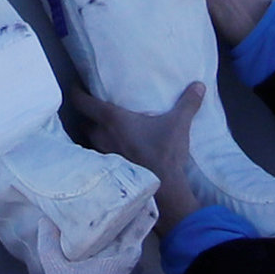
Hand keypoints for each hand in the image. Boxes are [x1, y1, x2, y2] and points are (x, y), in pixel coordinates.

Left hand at [68, 83, 204, 224]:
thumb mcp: (179, 124)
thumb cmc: (165, 152)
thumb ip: (188, 103)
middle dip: (87, 113)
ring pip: (90, 139)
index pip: (83, 102)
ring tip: (103, 127)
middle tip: (94, 105)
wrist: (163, 189)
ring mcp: (104, 154)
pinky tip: (113, 148)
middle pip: (84, 121)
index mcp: (113, 120)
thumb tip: (199, 84)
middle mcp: (102, 135)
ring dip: (94, 132)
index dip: (76, 92)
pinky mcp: (111, 168)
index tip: (75, 85)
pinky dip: (102, 148)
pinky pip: (99, 154)